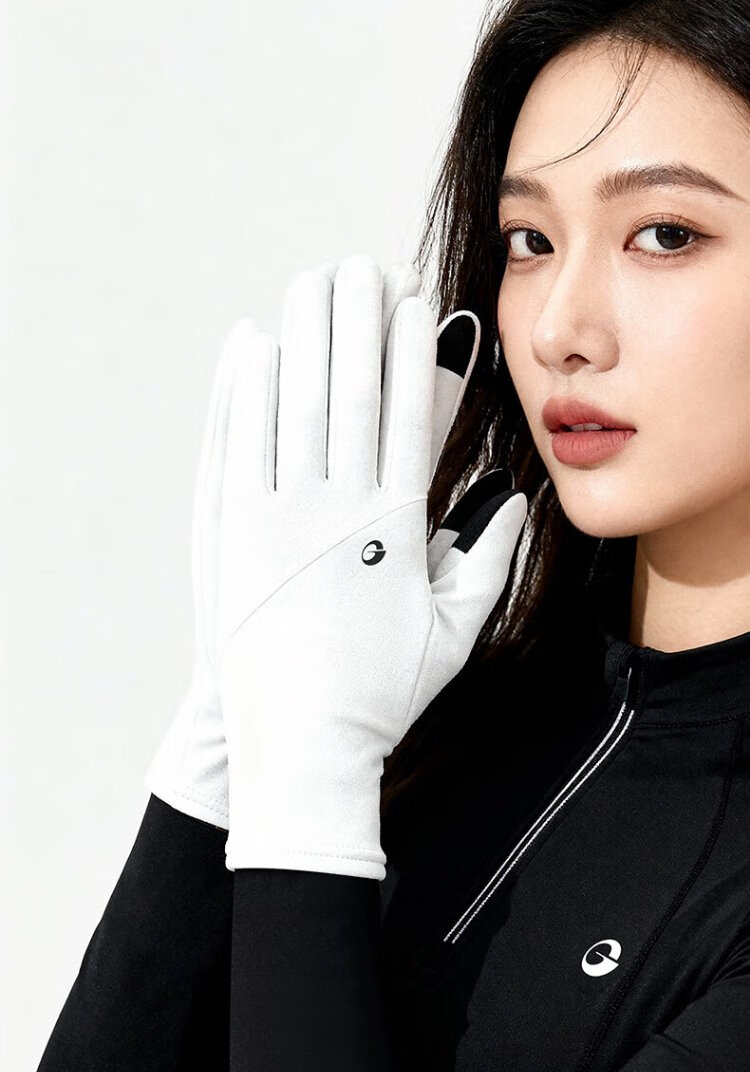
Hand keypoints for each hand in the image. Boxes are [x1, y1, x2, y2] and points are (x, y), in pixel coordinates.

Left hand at [218, 253, 527, 876]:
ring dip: (302, 337)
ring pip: (289, 407)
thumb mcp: (453, 634)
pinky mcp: (230, 537)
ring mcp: (275, 520)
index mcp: (393, 530)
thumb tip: (517, 502)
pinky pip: (235, 447)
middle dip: (355, 322)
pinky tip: (249, 348)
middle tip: (358, 265)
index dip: (410, 353)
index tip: (414, 303)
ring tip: (310, 283)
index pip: (406, 418)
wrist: (298, 746)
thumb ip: (488, 561)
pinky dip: (241, 394)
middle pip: (346, 394)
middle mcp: (333, 512)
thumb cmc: (381, 694)